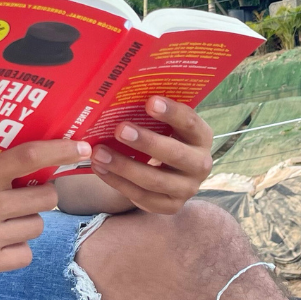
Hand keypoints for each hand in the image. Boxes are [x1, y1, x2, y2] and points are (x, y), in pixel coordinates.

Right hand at [0, 140, 89, 276]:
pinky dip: (16, 247)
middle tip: (24, 191)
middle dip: (40, 192)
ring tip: (3, 215)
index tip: (83, 147)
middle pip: (45, 197)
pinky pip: (24, 254)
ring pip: (36, 226)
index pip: (30, 157)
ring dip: (26, 219)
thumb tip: (23, 135)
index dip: (62, 150)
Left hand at [89, 96, 212, 214]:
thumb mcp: (167, 125)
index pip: (190, 122)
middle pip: (174, 154)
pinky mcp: (171, 206)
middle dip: (146, 142)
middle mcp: (201, 164)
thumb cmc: (164, 137)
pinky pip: (143, 197)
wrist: (172, 173)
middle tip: (120, 129)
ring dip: (124, 166)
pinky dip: (118, 183)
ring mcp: (187, 189)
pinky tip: (100, 169)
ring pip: (154, 180)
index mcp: (202, 136)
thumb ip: (154, 113)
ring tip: (98, 153)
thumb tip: (123, 93)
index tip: (149, 102)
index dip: (171, 113)